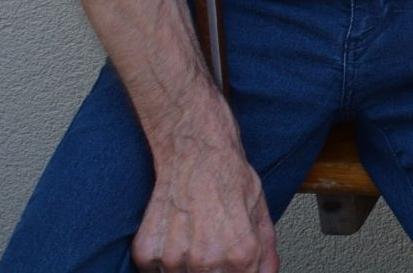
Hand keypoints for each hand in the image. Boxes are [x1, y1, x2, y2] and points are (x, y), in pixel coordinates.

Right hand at [133, 133, 277, 272]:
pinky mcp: (147, 254)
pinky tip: (176, 235)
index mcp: (241, 253)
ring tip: (194, 237)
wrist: (196, 152)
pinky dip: (163, 261)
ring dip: (187, 267)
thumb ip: (266, 251)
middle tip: (212, 246)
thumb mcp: (260, 211)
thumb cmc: (229, 177)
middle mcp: (207, 261)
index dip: (240, 272)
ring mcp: (174, 259)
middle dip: (214, 270)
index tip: (233, 265)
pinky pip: (155, 271)